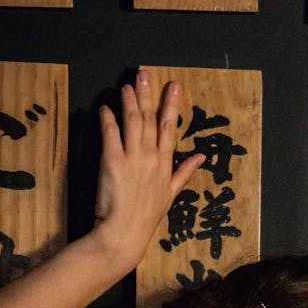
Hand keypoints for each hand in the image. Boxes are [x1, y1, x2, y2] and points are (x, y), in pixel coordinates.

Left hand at [92, 71, 203, 270]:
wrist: (125, 233)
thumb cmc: (146, 217)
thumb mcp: (170, 194)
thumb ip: (184, 172)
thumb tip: (201, 157)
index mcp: (165, 164)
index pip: (169, 128)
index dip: (171, 104)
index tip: (173, 86)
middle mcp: (151, 157)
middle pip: (150, 119)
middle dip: (148, 95)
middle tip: (144, 74)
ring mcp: (132, 158)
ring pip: (132, 122)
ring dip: (129, 101)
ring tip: (127, 85)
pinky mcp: (112, 161)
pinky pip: (111, 133)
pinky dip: (108, 118)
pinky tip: (106, 107)